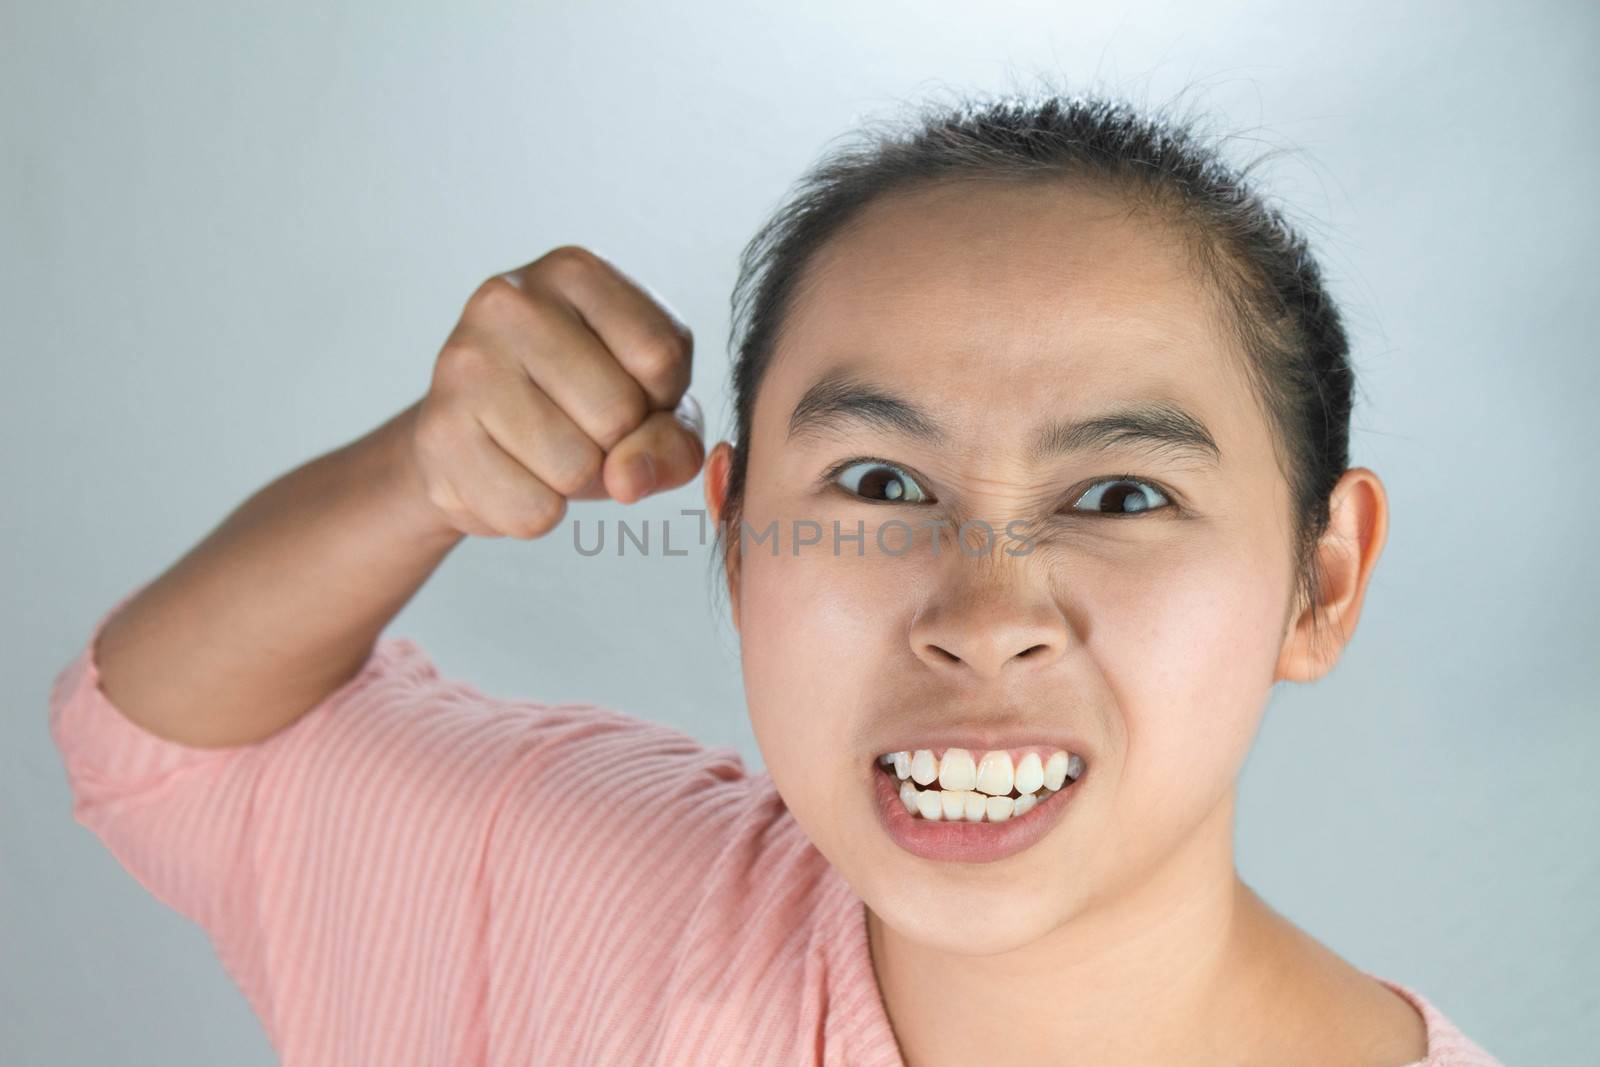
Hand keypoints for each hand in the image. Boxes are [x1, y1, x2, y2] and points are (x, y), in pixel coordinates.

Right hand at [406, 246, 704, 539]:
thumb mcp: (653, 410)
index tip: (624, 388)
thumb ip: (674, 441)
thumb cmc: (579, 412)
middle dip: (616, 447)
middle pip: (619, 414)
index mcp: (574, 271)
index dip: (660, 399)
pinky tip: (511, 475)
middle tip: (578, 428)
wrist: (471, 444)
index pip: (662, 356)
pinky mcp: (438, 433)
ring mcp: (465, 364)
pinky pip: (532, 511)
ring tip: (544, 451)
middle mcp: (511, 302)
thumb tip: (628, 479)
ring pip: (576, 468)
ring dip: (576, 484)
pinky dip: (536, 512)